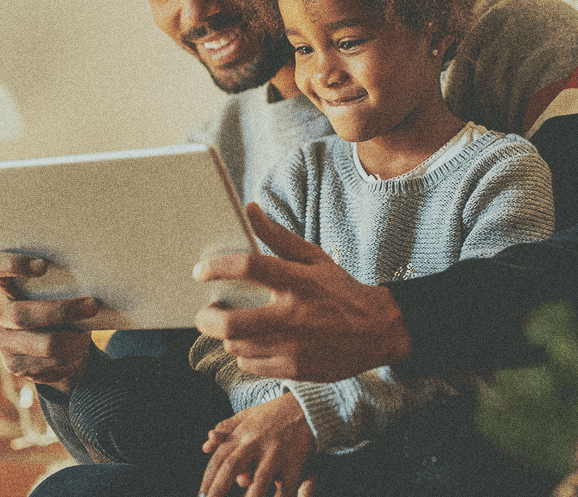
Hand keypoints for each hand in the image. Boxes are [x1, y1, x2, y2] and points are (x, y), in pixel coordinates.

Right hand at [0, 252, 99, 393]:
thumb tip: (92, 284)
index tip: (43, 266)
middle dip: (61, 311)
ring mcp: (4, 343)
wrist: (61, 349)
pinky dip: (71, 359)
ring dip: (73, 341)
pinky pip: (50, 365)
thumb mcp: (59, 293)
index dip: (12, 264)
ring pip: (44, 344)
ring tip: (86, 337)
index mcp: (5, 287)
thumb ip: (63, 284)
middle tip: (93, 306)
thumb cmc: (62, 308)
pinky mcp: (16, 366)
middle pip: (22, 315)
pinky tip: (76, 354)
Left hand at [194, 203, 410, 381]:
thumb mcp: (313, 258)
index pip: (249, 267)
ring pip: (237, 346)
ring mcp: (294, 346)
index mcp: (298, 280)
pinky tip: (252, 344)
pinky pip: (251, 365)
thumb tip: (249, 208)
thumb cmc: (340, 290)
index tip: (199, 271)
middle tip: (205, 313)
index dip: (217, 267)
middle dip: (207, 319)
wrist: (378, 331)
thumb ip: (277, 236)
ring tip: (231, 327)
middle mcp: (294, 315)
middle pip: (232, 324)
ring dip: (226, 336)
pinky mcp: (295, 369)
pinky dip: (243, 354)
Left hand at [199, 392, 314, 496]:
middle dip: (217, 489)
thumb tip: (205, 447)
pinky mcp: (294, 461)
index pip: (218, 457)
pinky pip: (286, 486)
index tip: (201, 496)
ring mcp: (276, 453)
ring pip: (259, 480)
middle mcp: (256, 443)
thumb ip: (225, 430)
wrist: (307, 406)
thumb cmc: (272, 414)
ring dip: (249, 496)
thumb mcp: (246, 416)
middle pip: (232, 466)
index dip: (208, 479)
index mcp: (242, 433)